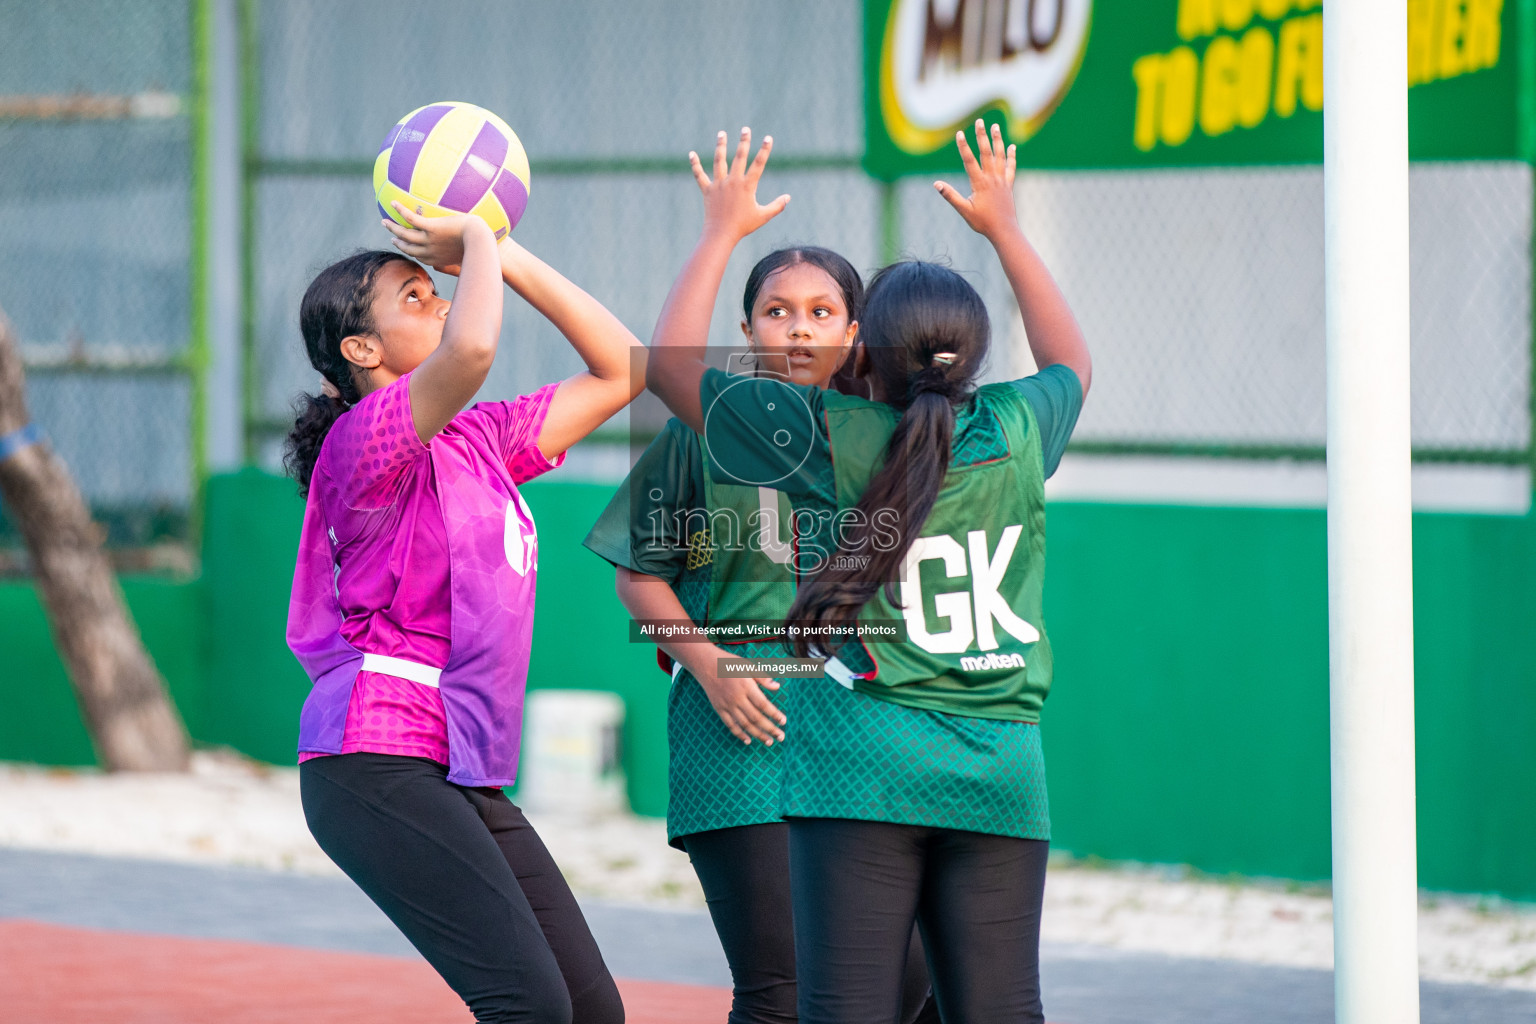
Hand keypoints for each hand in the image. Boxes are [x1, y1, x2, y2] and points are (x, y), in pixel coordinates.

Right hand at [383, 201, 487, 274]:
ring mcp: (428, 240)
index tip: (407, 247)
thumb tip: (464, 253)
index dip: (412, 252)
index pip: (420, 257)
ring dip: (392, 228)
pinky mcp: (430, 228)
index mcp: (437, 259)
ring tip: (384, 222)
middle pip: (408, 248)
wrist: (479, 241)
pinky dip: (400, 211)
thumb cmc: (479, 247)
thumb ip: (462, 258)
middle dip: (398, 243)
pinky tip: (393, 203)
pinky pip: (411, 218)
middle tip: (392, 238)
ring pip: (404, 234)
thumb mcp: (468, 256)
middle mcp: (429, 251)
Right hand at [686, 644, 786, 745]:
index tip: (784, 721)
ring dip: (758, 734)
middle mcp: (736, 698)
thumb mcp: (748, 665)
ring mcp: (727, 705)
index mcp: (746, 686)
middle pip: (755, 717)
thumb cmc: (729, 664)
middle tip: (781, 737)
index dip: (774, 714)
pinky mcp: (719, 709)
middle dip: (770, 729)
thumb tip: (778, 687)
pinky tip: (748, 740)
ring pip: (744, 724)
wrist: (705, 664)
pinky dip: (739, 734)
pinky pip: (730, 725)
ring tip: (769, 741)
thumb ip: (763, 678)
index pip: (763, 704)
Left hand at [690, 127, 790, 242]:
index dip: (764, 150)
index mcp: (747, 186)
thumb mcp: (763, 216)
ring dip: (721, 146)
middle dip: (743, 142)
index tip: (768, 138)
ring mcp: (719, 185)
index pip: (758, 164)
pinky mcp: (707, 190)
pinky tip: (691, 154)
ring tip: (722, 133)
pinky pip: (700, 175)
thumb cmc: (743, 226)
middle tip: (745, 129)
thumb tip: (788, 197)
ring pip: (719, 161)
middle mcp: (733, 181)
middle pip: (739, 157)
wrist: (721, 234)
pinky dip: (695, 164)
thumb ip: (777, 206)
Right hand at [934, 120, 1019, 240]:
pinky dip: (1011, 156)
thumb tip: (936, 184)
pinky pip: (1011, 167)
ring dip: (997, 140)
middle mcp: (992, 179)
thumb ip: (950, 196)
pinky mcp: (1009, 185)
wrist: (1004, 230)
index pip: (969, 161)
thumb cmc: (982, 222)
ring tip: (996, 126)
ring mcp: (1002, 181)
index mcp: (980, 184)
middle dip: (982, 136)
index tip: (959, 133)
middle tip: (980, 121)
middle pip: (986, 153)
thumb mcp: (964, 210)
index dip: (963, 146)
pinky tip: (1011, 146)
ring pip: (1000, 156)